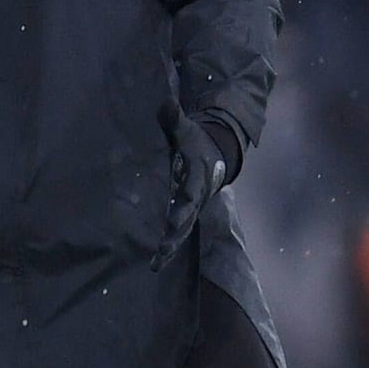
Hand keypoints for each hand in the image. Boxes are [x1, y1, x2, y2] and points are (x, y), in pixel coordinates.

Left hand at [150, 104, 231, 270]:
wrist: (214, 152)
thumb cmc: (195, 140)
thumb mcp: (187, 128)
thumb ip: (175, 118)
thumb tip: (166, 103)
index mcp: (198, 176)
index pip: (191, 193)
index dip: (184, 206)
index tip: (174, 219)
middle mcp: (196, 196)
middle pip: (187, 218)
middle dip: (176, 234)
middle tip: (164, 249)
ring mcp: (191, 207)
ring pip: (183, 231)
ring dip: (170, 247)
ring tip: (157, 264)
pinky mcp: (184, 213)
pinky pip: (177, 232)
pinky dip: (168, 248)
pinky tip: (155, 264)